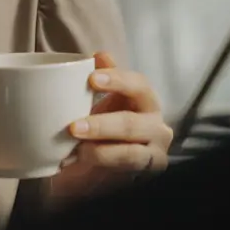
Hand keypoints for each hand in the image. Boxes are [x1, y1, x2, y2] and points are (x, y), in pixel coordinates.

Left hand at [50, 51, 173, 201]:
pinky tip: (79, 163)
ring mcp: (154, 153)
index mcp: (145, 101)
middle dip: (101, 125)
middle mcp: (156, 126)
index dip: (117, 80)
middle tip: (73, 127)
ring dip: (99, 152)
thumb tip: (100, 55)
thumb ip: (102, 77)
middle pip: (132, 123)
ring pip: (130, 153)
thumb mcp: (100, 100)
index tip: (91, 78)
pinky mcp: (146, 175)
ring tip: (75, 151)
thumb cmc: (103, 127)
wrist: (98, 167)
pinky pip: (124, 173)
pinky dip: (101, 168)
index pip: (139, 85)